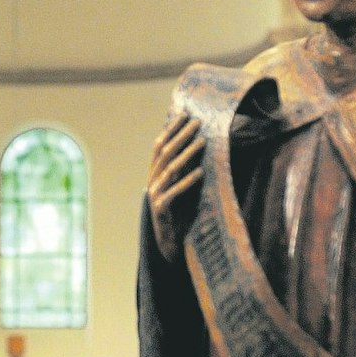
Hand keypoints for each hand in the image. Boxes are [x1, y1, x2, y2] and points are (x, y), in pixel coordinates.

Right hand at [147, 114, 204, 262]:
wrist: (170, 243)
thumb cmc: (179, 212)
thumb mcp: (181, 185)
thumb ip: (184, 167)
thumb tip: (197, 142)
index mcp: (154, 173)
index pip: (161, 145)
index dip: (172, 129)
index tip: (185, 114)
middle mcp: (152, 181)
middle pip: (166, 153)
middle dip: (181, 136)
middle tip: (197, 122)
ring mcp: (155, 195)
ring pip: (171, 170)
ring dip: (187, 154)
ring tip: (203, 142)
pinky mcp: (162, 210)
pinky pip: (175, 193)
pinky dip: (188, 182)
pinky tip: (200, 172)